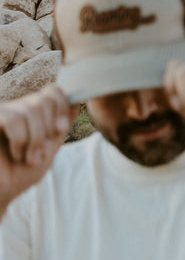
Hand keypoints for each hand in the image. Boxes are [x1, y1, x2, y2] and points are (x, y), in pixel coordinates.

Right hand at [0, 85, 75, 212]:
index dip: (62, 106)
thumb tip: (77, 100)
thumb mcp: (49, 147)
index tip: (62, 129)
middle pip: (44, 99)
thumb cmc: (21, 174)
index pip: (52, 90)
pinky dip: (20, 140)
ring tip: (29, 157)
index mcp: (31, 113)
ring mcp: (1, 113)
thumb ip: (61, 125)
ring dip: (36, 138)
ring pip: (30, 109)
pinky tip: (15, 153)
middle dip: (48, 128)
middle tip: (42, 151)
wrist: (1, 194)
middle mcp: (14, 108)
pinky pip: (14, 118)